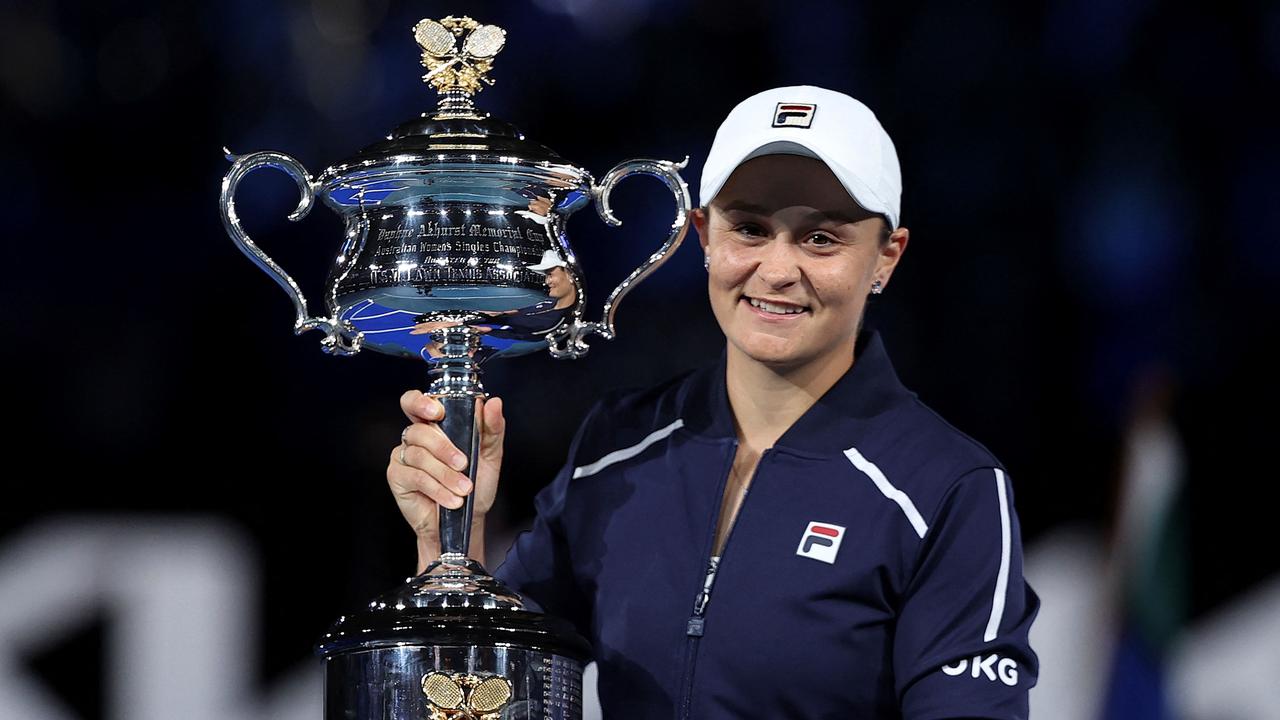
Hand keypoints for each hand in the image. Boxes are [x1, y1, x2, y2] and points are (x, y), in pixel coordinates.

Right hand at [388, 391, 505, 554]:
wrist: (466, 520)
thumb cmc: (476, 485)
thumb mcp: (490, 455)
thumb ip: (492, 428)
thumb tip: (493, 403)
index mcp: (435, 426)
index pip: (416, 402)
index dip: (420, 402)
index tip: (438, 412)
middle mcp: (415, 437)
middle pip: (420, 430)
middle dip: (444, 447)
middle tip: (464, 464)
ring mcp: (404, 456)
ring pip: (419, 455)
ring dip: (445, 474)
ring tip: (463, 489)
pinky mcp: (397, 476)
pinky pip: (415, 476)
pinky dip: (436, 488)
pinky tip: (451, 499)